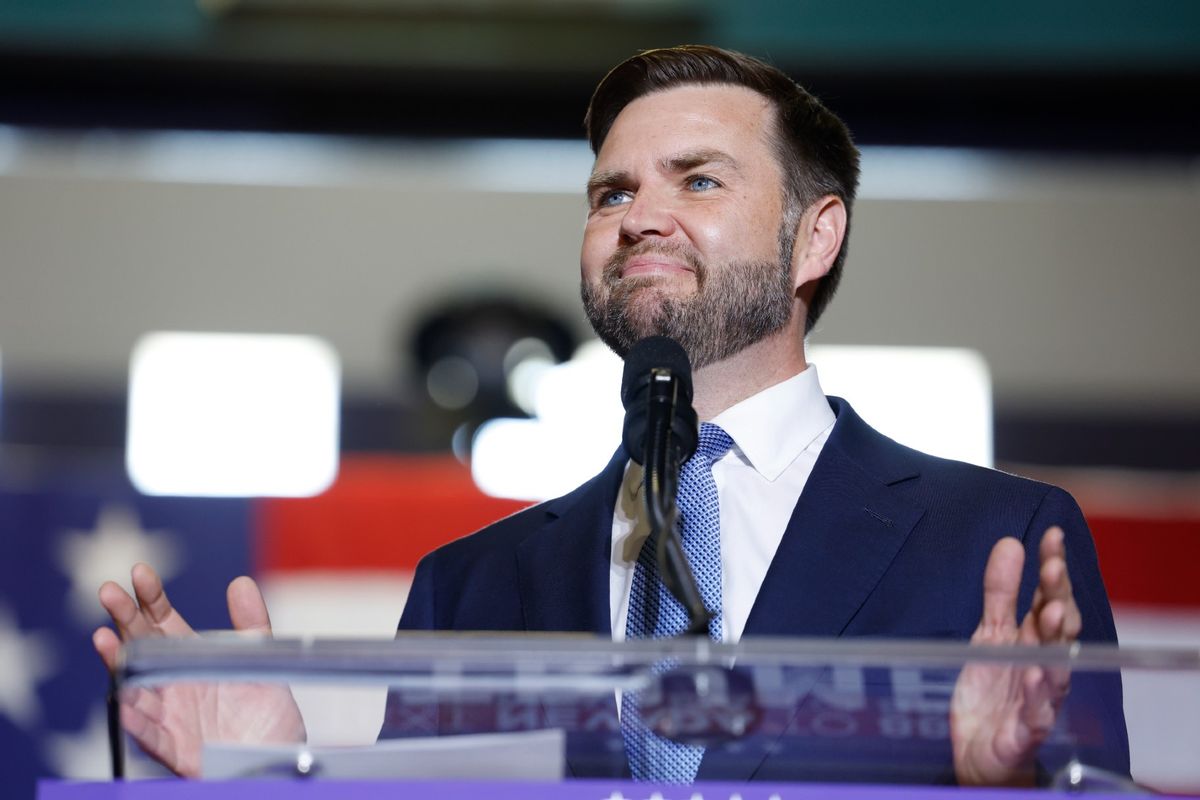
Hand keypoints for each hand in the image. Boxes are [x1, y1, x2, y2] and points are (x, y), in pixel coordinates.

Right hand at [93, 563, 305, 776]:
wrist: (280, 758)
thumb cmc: (266, 712)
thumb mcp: (263, 660)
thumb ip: (251, 623)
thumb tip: (240, 583)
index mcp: (190, 657)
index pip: (162, 621)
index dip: (150, 597)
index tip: (140, 572)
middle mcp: (173, 683)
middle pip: (142, 645)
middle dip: (124, 618)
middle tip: (108, 591)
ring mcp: (171, 716)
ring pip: (136, 688)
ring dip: (119, 664)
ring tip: (104, 638)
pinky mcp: (177, 750)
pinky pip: (151, 736)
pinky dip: (137, 721)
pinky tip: (124, 702)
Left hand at [951, 527, 1079, 785]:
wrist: (982, 752)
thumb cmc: (995, 690)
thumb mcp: (991, 634)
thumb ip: (1001, 593)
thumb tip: (1010, 543)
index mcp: (1036, 640)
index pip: (1050, 599)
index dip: (1053, 568)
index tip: (1052, 536)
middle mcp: (1044, 666)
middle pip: (1058, 629)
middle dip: (1058, 597)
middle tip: (1053, 569)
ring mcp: (1038, 699)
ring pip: (1056, 668)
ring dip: (1056, 641)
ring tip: (1054, 613)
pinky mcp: (1024, 732)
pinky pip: (1035, 714)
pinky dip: (1038, 696)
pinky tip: (1036, 672)